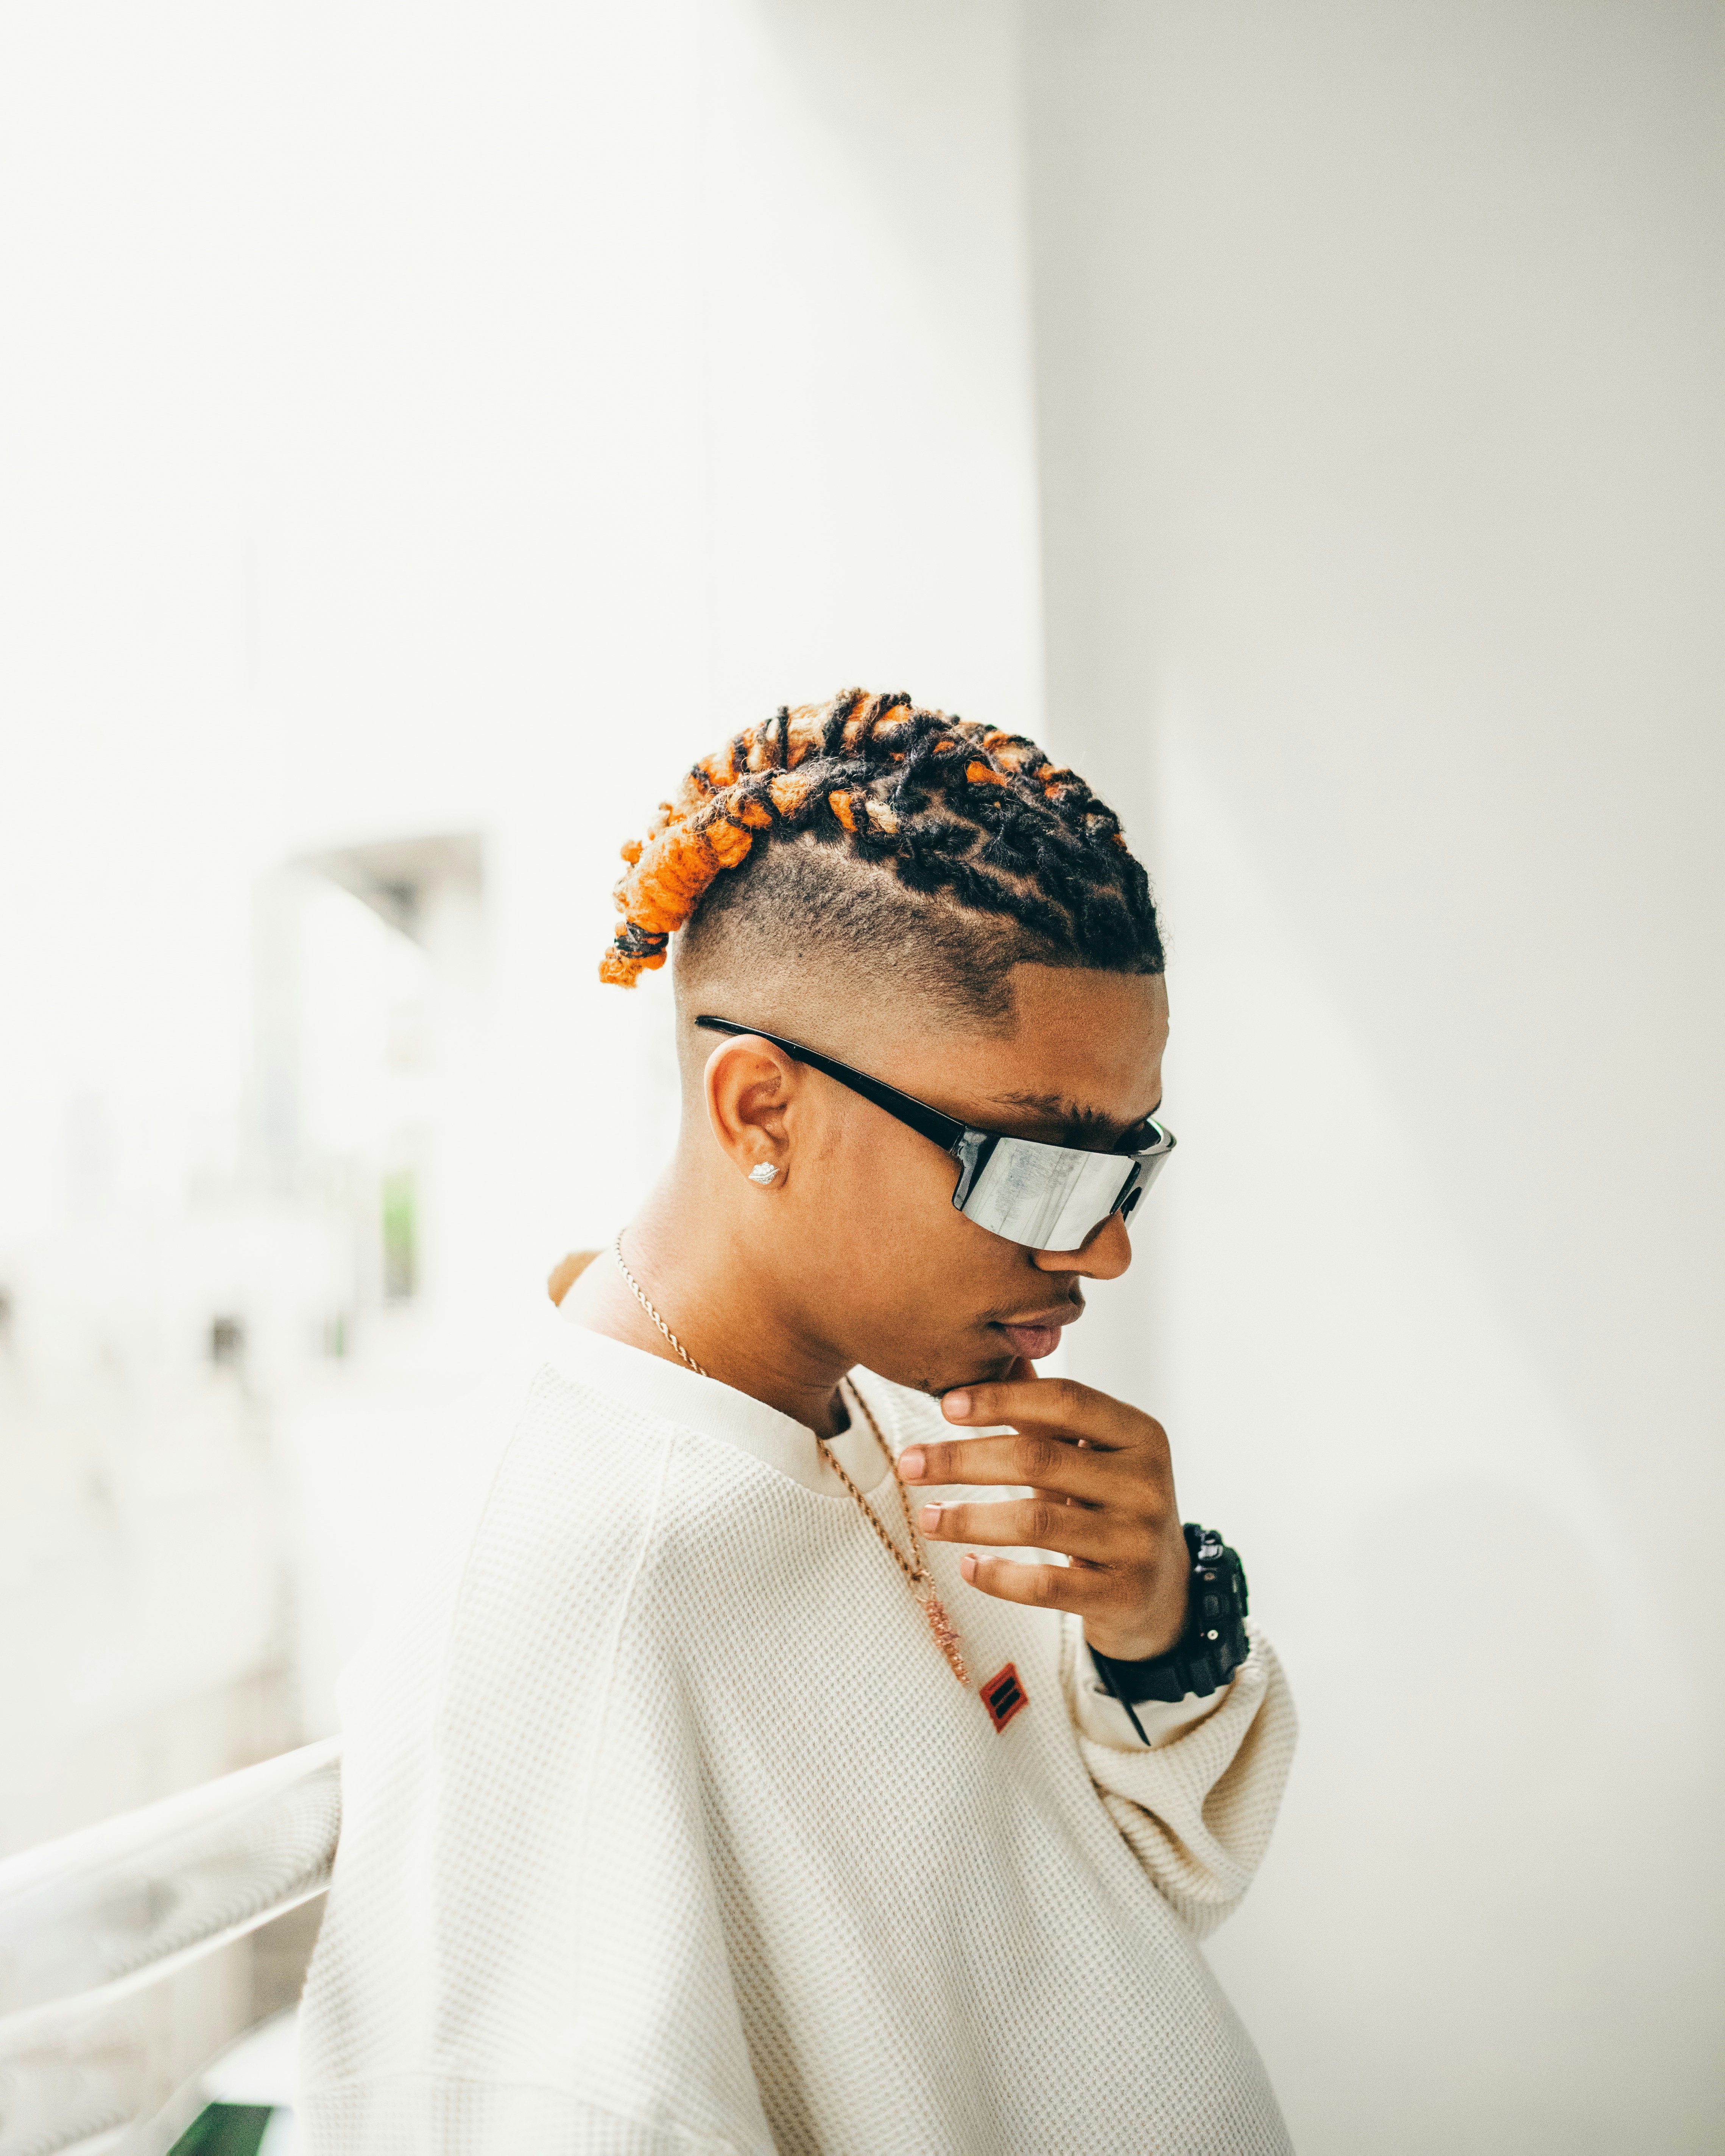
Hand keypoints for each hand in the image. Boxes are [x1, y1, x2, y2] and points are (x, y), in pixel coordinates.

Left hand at [898, 1363, 1188, 1661]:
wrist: (1163, 1592)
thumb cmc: (1110, 1508)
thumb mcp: (1092, 1455)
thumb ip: (1046, 1413)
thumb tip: (986, 1363)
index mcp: (1140, 1434)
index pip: (1066, 1401)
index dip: (1002, 1398)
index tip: (945, 1405)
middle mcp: (1146, 1483)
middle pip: (1039, 1459)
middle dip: (963, 1460)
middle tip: (909, 1463)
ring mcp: (1138, 1541)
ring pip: (1037, 1523)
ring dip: (969, 1519)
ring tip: (927, 1518)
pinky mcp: (1124, 1595)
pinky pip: (1047, 1585)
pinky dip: (999, 1576)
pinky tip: (967, 1566)